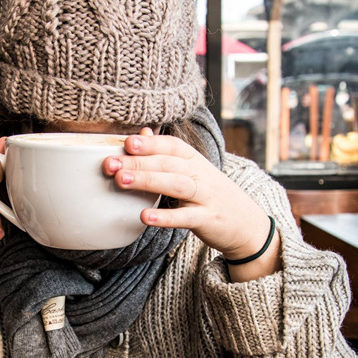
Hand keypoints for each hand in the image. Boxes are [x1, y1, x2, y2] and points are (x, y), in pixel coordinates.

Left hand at [102, 128, 280, 280]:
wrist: (247, 224)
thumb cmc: (211, 195)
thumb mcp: (193, 172)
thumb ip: (167, 155)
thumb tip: (142, 133)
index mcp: (195, 160)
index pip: (172, 146)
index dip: (150, 143)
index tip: (126, 142)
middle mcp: (201, 174)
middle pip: (168, 164)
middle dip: (138, 162)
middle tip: (110, 164)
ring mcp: (206, 196)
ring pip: (175, 185)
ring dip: (147, 181)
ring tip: (121, 181)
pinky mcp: (207, 219)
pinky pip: (185, 217)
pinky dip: (165, 217)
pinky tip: (144, 217)